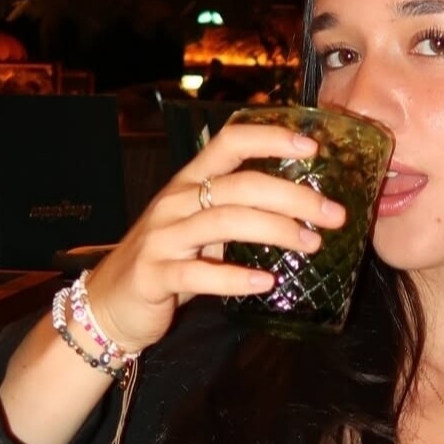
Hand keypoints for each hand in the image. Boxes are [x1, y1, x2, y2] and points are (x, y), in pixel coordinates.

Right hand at [84, 122, 346, 354]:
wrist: (110, 305)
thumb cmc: (166, 263)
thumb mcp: (199, 229)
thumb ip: (238, 214)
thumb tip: (303, 210)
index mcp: (189, 184)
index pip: (230, 143)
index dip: (271, 138)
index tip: (313, 147)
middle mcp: (175, 203)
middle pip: (240, 185)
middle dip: (293, 197)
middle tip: (333, 215)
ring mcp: (163, 238)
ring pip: (225, 222)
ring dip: (275, 231)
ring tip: (311, 244)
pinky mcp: (155, 275)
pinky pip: (199, 274)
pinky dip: (236, 278)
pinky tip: (266, 283)